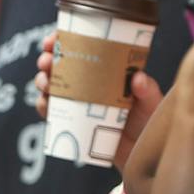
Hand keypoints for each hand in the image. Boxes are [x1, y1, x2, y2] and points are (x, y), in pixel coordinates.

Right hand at [38, 30, 163, 171]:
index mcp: (105, 71)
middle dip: (47, 60)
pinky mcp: (71, 122)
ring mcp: (77, 102)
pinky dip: (43, 106)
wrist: (141, 154)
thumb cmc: (150, 123)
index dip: (62, 40)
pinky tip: (45, 103)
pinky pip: (50, 112)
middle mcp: (88, 83)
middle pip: (59, 65)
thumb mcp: (151, 103)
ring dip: (42, 81)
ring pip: (50, 86)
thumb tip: (138, 78)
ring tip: (46, 84)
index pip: (80, 48)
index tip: (53, 39)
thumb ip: (148, 91)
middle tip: (46, 62)